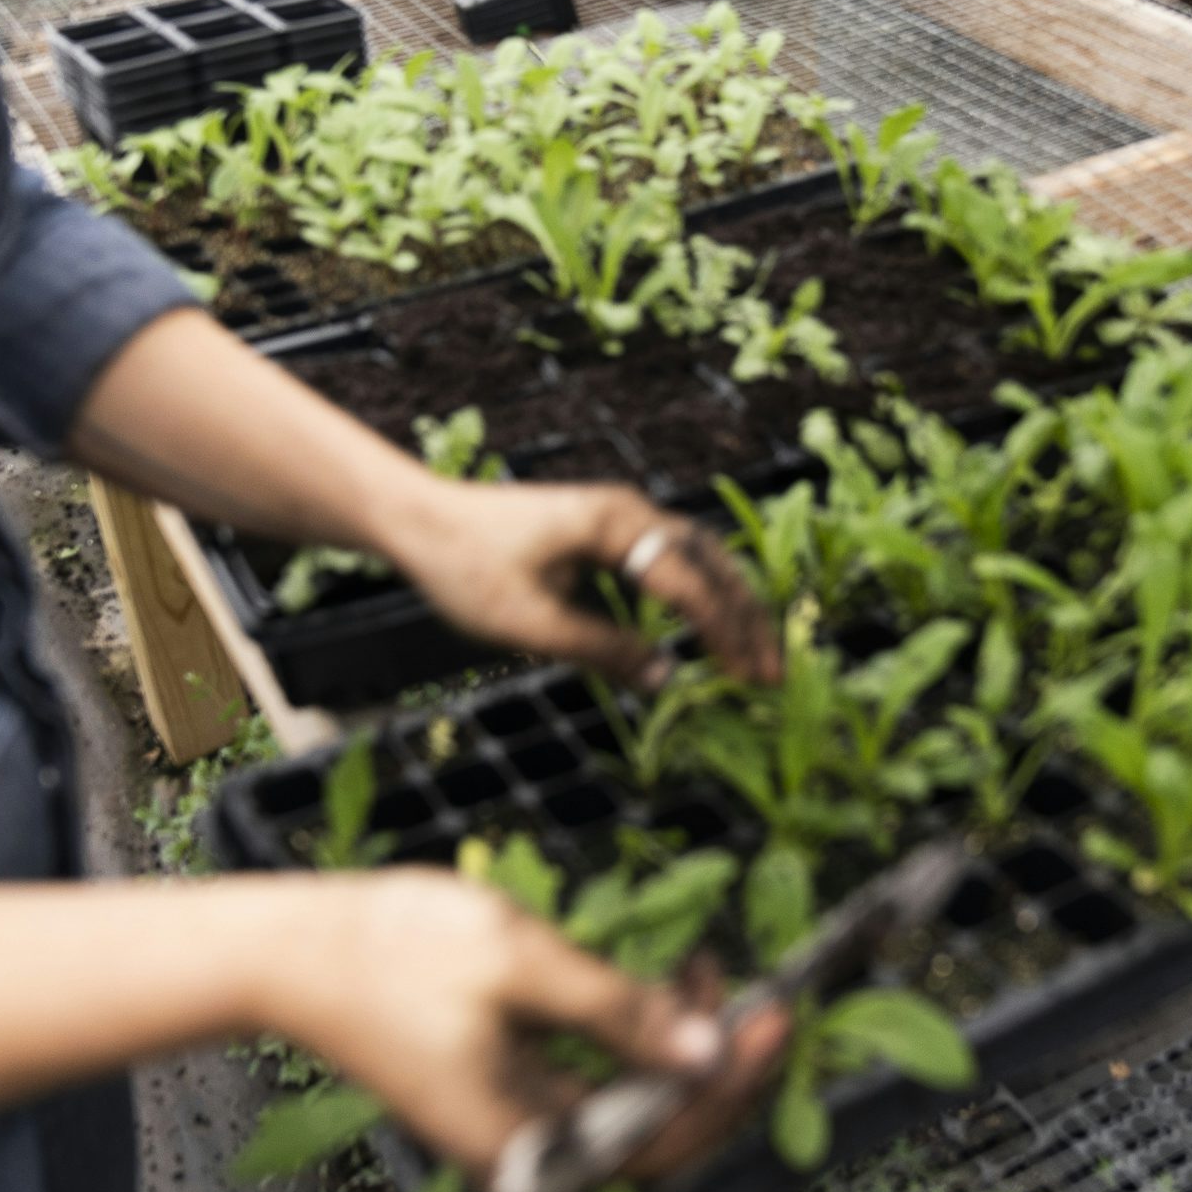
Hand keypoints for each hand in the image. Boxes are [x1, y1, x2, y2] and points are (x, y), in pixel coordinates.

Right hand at [259, 871, 790, 1182]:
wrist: (290, 950)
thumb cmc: (392, 952)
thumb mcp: (522, 964)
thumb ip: (619, 1011)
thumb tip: (707, 1049)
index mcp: (527, 1144)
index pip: (662, 1134)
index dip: (730, 1081)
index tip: (775, 1018)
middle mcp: (524, 1155)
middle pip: (653, 1131)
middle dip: (715, 1065)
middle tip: (761, 994)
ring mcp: (513, 1129)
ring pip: (628, 1106)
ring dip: (678, 1047)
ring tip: (710, 974)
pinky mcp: (503, 1097)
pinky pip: (592, 1084)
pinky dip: (633, 1040)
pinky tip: (661, 987)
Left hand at [388, 478, 781, 686]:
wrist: (419, 519)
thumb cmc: (464, 567)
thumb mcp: (529, 623)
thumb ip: (601, 650)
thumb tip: (667, 681)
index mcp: (614, 524)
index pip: (688, 581)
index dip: (723, 634)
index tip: (749, 679)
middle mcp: (629, 510)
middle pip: (710, 562)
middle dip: (745, 618)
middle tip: (772, 674)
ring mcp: (620, 515)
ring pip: (697, 557)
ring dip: (729, 605)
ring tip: (755, 655)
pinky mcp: (607, 529)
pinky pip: (673, 558)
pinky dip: (702, 593)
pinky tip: (710, 628)